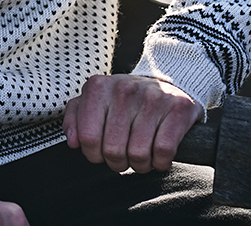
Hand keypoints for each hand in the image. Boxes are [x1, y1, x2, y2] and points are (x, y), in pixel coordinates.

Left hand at [63, 74, 200, 173]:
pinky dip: (160, 162)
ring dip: (140, 165)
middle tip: (124, 157)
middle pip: (113, 150)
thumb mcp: (96, 101)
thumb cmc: (126, 100)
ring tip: (142, 157)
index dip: (94, 155)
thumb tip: (73, 141)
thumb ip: (75, 117)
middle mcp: (123, 89)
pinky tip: (158, 156)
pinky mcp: (178, 108)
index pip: (87, 137)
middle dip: (118, 163)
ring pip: (138, 154)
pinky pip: (163, 151)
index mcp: (98, 87)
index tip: (102, 153)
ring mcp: (152, 97)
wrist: (168, 84)